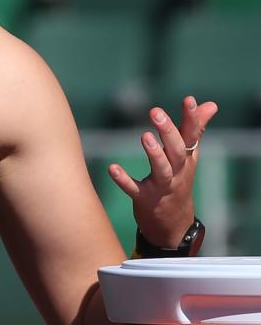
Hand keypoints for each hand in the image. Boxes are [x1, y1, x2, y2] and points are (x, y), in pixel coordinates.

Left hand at [108, 96, 218, 248]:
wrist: (174, 224)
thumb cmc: (179, 181)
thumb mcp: (189, 157)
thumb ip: (196, 129)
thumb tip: (211, 104)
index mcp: (187, 159)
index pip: (191, 136)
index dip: (191, 118)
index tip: (188, 99)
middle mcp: (178, 172)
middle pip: (177, 150)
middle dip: (168, 131)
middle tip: (155, 112)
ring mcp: (162, 186)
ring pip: (162, 170)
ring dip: (154, 154)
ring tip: (144, 136)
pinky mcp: (145, 199)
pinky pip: (134, 189)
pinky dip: (124, 179)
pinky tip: (112, 168)